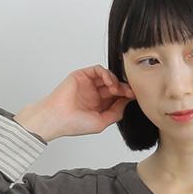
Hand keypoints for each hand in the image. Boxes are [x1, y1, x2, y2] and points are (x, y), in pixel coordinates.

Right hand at [14, 66, 135, 141]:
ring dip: (115, 81)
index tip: (134, 97)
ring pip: (107, 77)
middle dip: (123, 88)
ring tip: (116, 89)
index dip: (126, 96)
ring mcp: (88, 85)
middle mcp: (94, 95)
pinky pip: (98, 70)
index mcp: (98, 106)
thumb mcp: (101, 122)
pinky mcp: (82, 75)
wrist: (58, 118)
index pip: (116, 98)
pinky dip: (106, 74)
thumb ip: (116, 113)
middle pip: (113, 86)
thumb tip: (127, 103)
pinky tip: (109, 82)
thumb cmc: (74, 124)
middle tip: (130, 91)